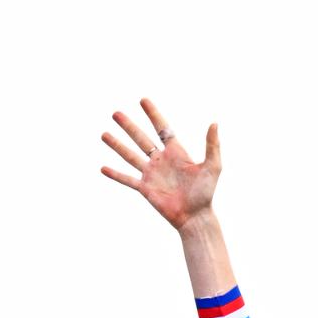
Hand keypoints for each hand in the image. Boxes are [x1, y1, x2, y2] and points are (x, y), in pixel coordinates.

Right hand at [101, 98, 221, 229]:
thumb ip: (212, 145)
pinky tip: (103, 168)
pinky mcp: (145, 189)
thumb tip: (214, 123)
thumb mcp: (212, 166)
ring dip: (117, 145)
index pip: (162, 128)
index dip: (153, 114)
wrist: (195, 217)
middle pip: (141, 138)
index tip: (143, 100)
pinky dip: (115, 174)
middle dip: (128, 126)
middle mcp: (161, 160)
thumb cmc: (206, 193)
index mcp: (176, 152)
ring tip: (104, 134)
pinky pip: (127, 180)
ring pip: (130, 156)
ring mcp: (151, 174)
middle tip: (115, 113)